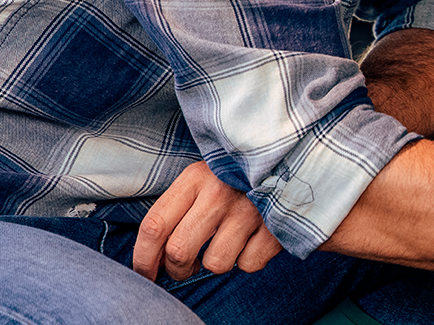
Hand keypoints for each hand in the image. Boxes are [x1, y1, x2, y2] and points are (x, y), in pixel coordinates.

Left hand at [133, 161, 283, 280]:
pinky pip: (248, 265)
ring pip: (215, 264)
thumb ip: (176, 211)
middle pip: (179, 251)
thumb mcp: (202, 179)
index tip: (145, 274)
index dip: (143, 258)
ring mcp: (249, 212)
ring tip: (225, 245)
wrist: (290, 158)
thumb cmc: (235, 178)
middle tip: (184, 268)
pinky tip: (253, 239)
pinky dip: (247, 259)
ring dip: (215, 263)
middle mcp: (219, 194)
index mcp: (195, 178)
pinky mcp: (275, 229)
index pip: (154, 226)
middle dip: (177, 269)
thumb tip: (152, 258)